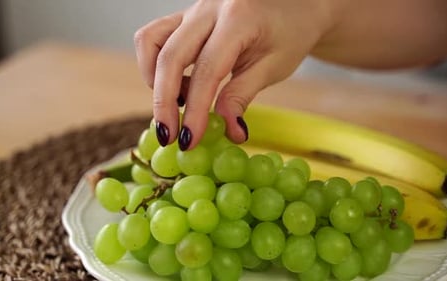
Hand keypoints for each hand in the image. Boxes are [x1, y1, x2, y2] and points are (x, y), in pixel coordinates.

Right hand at [134, 0, 337, 149]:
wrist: (295, 3)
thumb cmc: (291, 32)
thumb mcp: (274, 66)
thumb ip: (243, 95)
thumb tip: (228, 132)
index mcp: (238, 19)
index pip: (207, 70)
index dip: (196, 110)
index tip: (190, 141)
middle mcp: (208, 8)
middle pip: (169, 57)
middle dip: (163, 102)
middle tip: (169, 136)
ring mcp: (193, 9)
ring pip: (151, 41)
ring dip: (155, 79)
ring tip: (177, 103)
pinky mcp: (185, 15)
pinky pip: (156, 37)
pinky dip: (157, 65)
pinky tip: (181, 84)